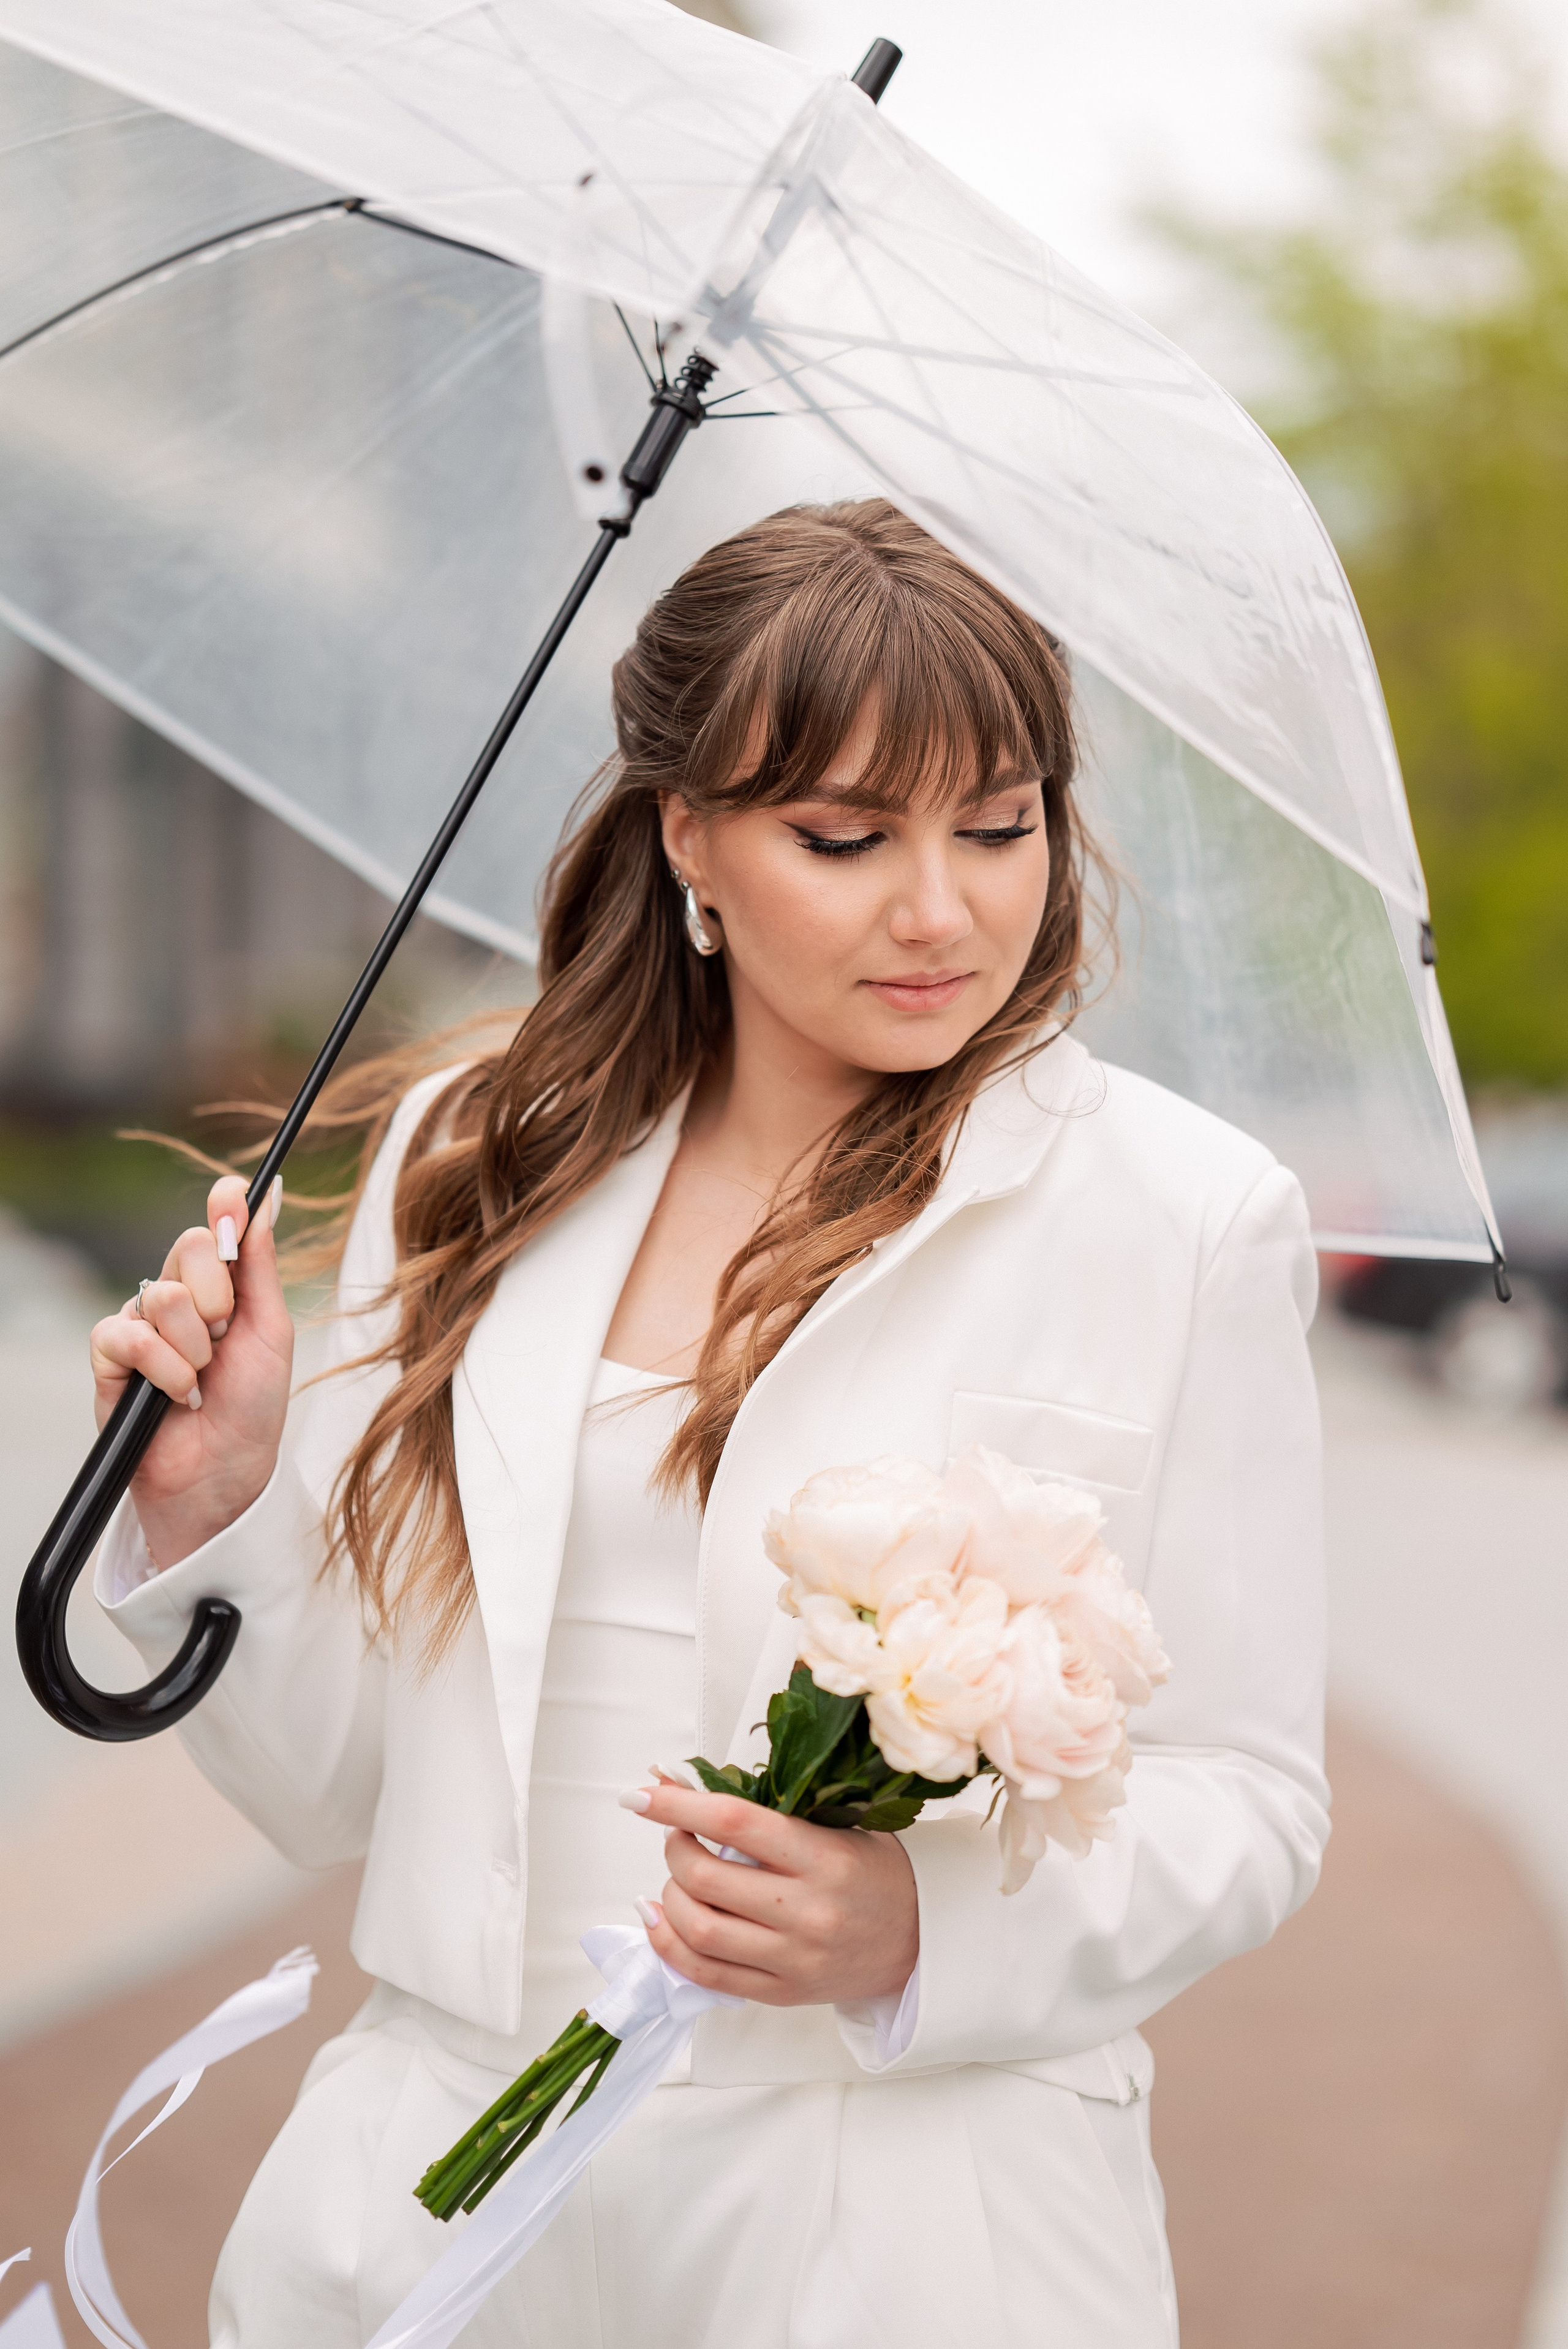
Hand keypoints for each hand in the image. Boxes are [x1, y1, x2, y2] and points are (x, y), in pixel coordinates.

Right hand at [89, 1173, 293, 1569]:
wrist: (223, 1475)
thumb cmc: (251, 1408)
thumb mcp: (271, 1333)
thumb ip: (261, 1266)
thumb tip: (268, 1197)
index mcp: (221, 1285)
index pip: (215, 1225)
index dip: (225, 1204)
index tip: (235, 1198)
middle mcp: (178, 1295)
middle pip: (191, 1247)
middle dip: (220, 1300)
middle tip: (225, 1341)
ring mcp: (141, 1324)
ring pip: (162, 1296)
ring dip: (194, 1349)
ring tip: (201, 1382)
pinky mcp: (109, 1358)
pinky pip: (126, 1336)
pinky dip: (162, 1371)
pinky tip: (175, 1396)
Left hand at [625, 1780, 918, 2006]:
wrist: (921, 1940)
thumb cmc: (874, 1872)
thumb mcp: (837, 1826)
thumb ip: (770, 1810)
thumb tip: (684, 1783)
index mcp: (824, 1858)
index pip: (735, 1821)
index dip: (679, 1804)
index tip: (643, 1791)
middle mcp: (807, 1911)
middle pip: (706, 1876)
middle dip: (674, 1848)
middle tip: (677, 1834)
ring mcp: (793, 1958)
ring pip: (699, 1928)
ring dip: (668, 1895)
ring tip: (676, 1878)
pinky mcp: (781, 1992)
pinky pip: (706, 1974)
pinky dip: (669, 1944)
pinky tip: (658, 1920)